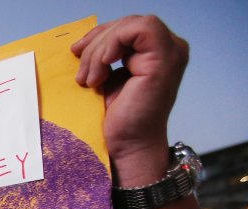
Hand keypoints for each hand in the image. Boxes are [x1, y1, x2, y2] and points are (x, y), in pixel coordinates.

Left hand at [72, 15, 187, 184]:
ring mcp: (171, 52)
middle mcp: (170, 48)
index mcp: (156, 51)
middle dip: (96, 44)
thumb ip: (103, 57)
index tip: (76, 54)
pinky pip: (136, 30)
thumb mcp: (107, 78)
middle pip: (125, 24)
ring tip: (90, 80)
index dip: (98, 36)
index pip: (125, 27)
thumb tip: (80, 44)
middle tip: (82, 75)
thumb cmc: (117, 119)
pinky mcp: (165, 59)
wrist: (127, 146)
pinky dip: (111, 46)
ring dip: (99, 50)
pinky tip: (101, 71)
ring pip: (129, 25)